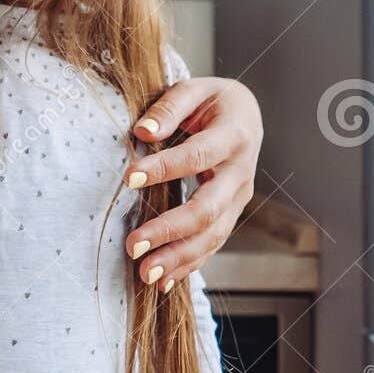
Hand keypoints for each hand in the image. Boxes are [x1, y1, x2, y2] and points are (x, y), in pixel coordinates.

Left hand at [121, 76, 262, 289]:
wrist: (245, 116)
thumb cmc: (212, 102)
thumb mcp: (194, 90)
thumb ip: (169, 108)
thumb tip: (142, 131)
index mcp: (234, 136)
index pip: (197, 156)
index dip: (164, 169)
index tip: (128, 178)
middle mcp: (241, 174)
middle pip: (208, 209)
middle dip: (169, 230)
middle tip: (132, 245)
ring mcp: (239, 199)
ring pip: (212, 236)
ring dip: (178, 258)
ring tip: (144, 273)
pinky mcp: (230, 215)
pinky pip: (212, 245)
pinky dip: (189, 265)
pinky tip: (163, 281)